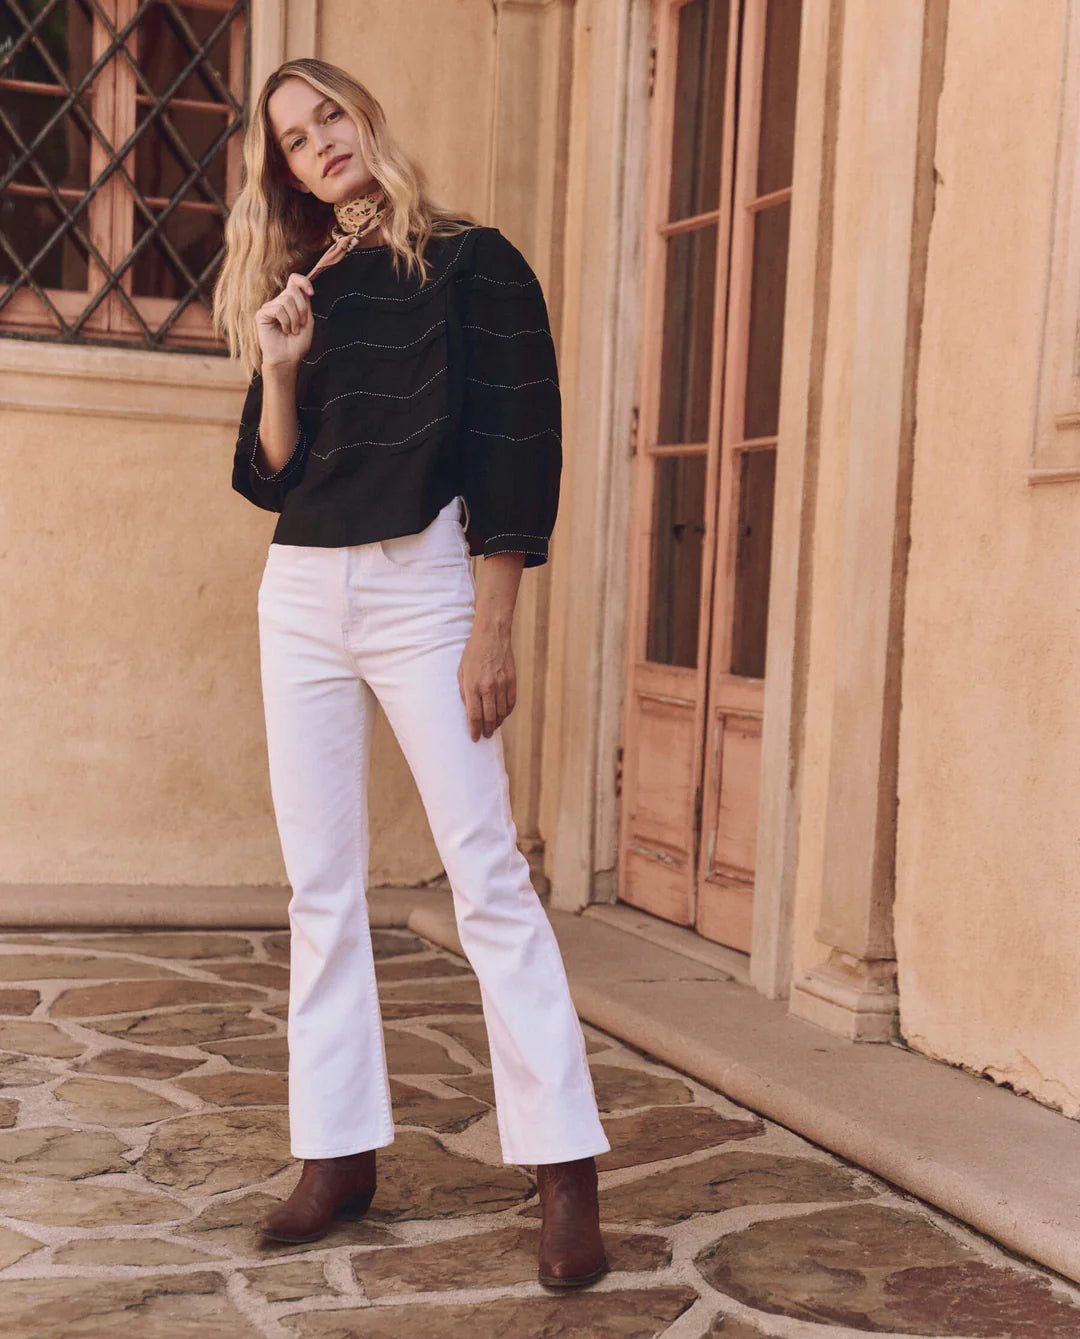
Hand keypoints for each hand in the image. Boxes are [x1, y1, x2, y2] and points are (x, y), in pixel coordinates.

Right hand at [255, 272, 314, 366]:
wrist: (288, 358)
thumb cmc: (297, 343)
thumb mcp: (307, 320)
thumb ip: (305, 303)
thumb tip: (303, 288)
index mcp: (290, 301)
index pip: (294, 280)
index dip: (303, 281)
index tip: (311, 293)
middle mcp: (279, 302)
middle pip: (293, 291)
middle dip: (302, 309)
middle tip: (301, 325)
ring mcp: (269, 307)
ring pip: (286, 300)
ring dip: (294, 319)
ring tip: (292, 331)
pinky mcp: (261, 314)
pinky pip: (278, 309)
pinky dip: (286, 321)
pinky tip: (284, 330)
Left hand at [458, 622, 516, 740]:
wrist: (491, 635)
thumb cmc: (472, 653)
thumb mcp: (461, 671)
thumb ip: (464, 692)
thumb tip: (469, 710)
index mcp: (472, 686)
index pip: (474, 716)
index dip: (475, 730)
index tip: (475, 738)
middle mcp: (488, 688)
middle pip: (489, 718)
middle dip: (487, 730)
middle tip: (486, 736)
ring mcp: (502, 684)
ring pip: (502, 712)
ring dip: (498, 723)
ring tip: (494, 727)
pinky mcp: (512, 680)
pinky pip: (511, 702)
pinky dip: (507, 712)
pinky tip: (503, 715)